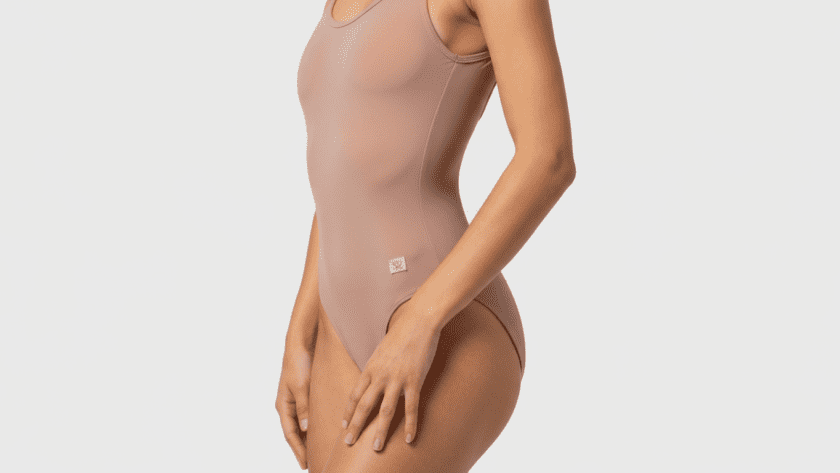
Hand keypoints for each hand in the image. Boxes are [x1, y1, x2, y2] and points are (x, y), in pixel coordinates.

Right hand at [276, 345, 313, 469]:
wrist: (300, 344)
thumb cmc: (298, 363)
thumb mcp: (301, 386)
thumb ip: (303, 407)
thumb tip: (305, 428)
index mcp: (283, 406)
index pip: (290, 434)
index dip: (297, 450)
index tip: (305, 464)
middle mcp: (288, 406)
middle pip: (294, 433)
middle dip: (302, 449)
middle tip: (312, 464)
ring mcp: (295, 401)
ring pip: (301, 426)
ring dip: (307, 439)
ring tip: (317, 453)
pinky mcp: (304, 396)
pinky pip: (307, 416)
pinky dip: (312, 426)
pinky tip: (320, 432)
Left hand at [341, 298, 441, 450]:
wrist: (418, 320)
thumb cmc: (401, 332)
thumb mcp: (382, 349)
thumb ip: (377, 366)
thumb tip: (374, 378)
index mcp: (370, 367)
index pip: (354, 394)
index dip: (348, 412)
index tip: (344, 426)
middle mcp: (380, 375)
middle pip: (364, 406)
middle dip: (355, 426)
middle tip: (348, 442)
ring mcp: (397, 379)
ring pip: (385, 411)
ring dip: (380, 431)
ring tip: (376, 447)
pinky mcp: (415, 380)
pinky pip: (411, 407)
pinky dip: (411, 425)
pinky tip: (410, 438)